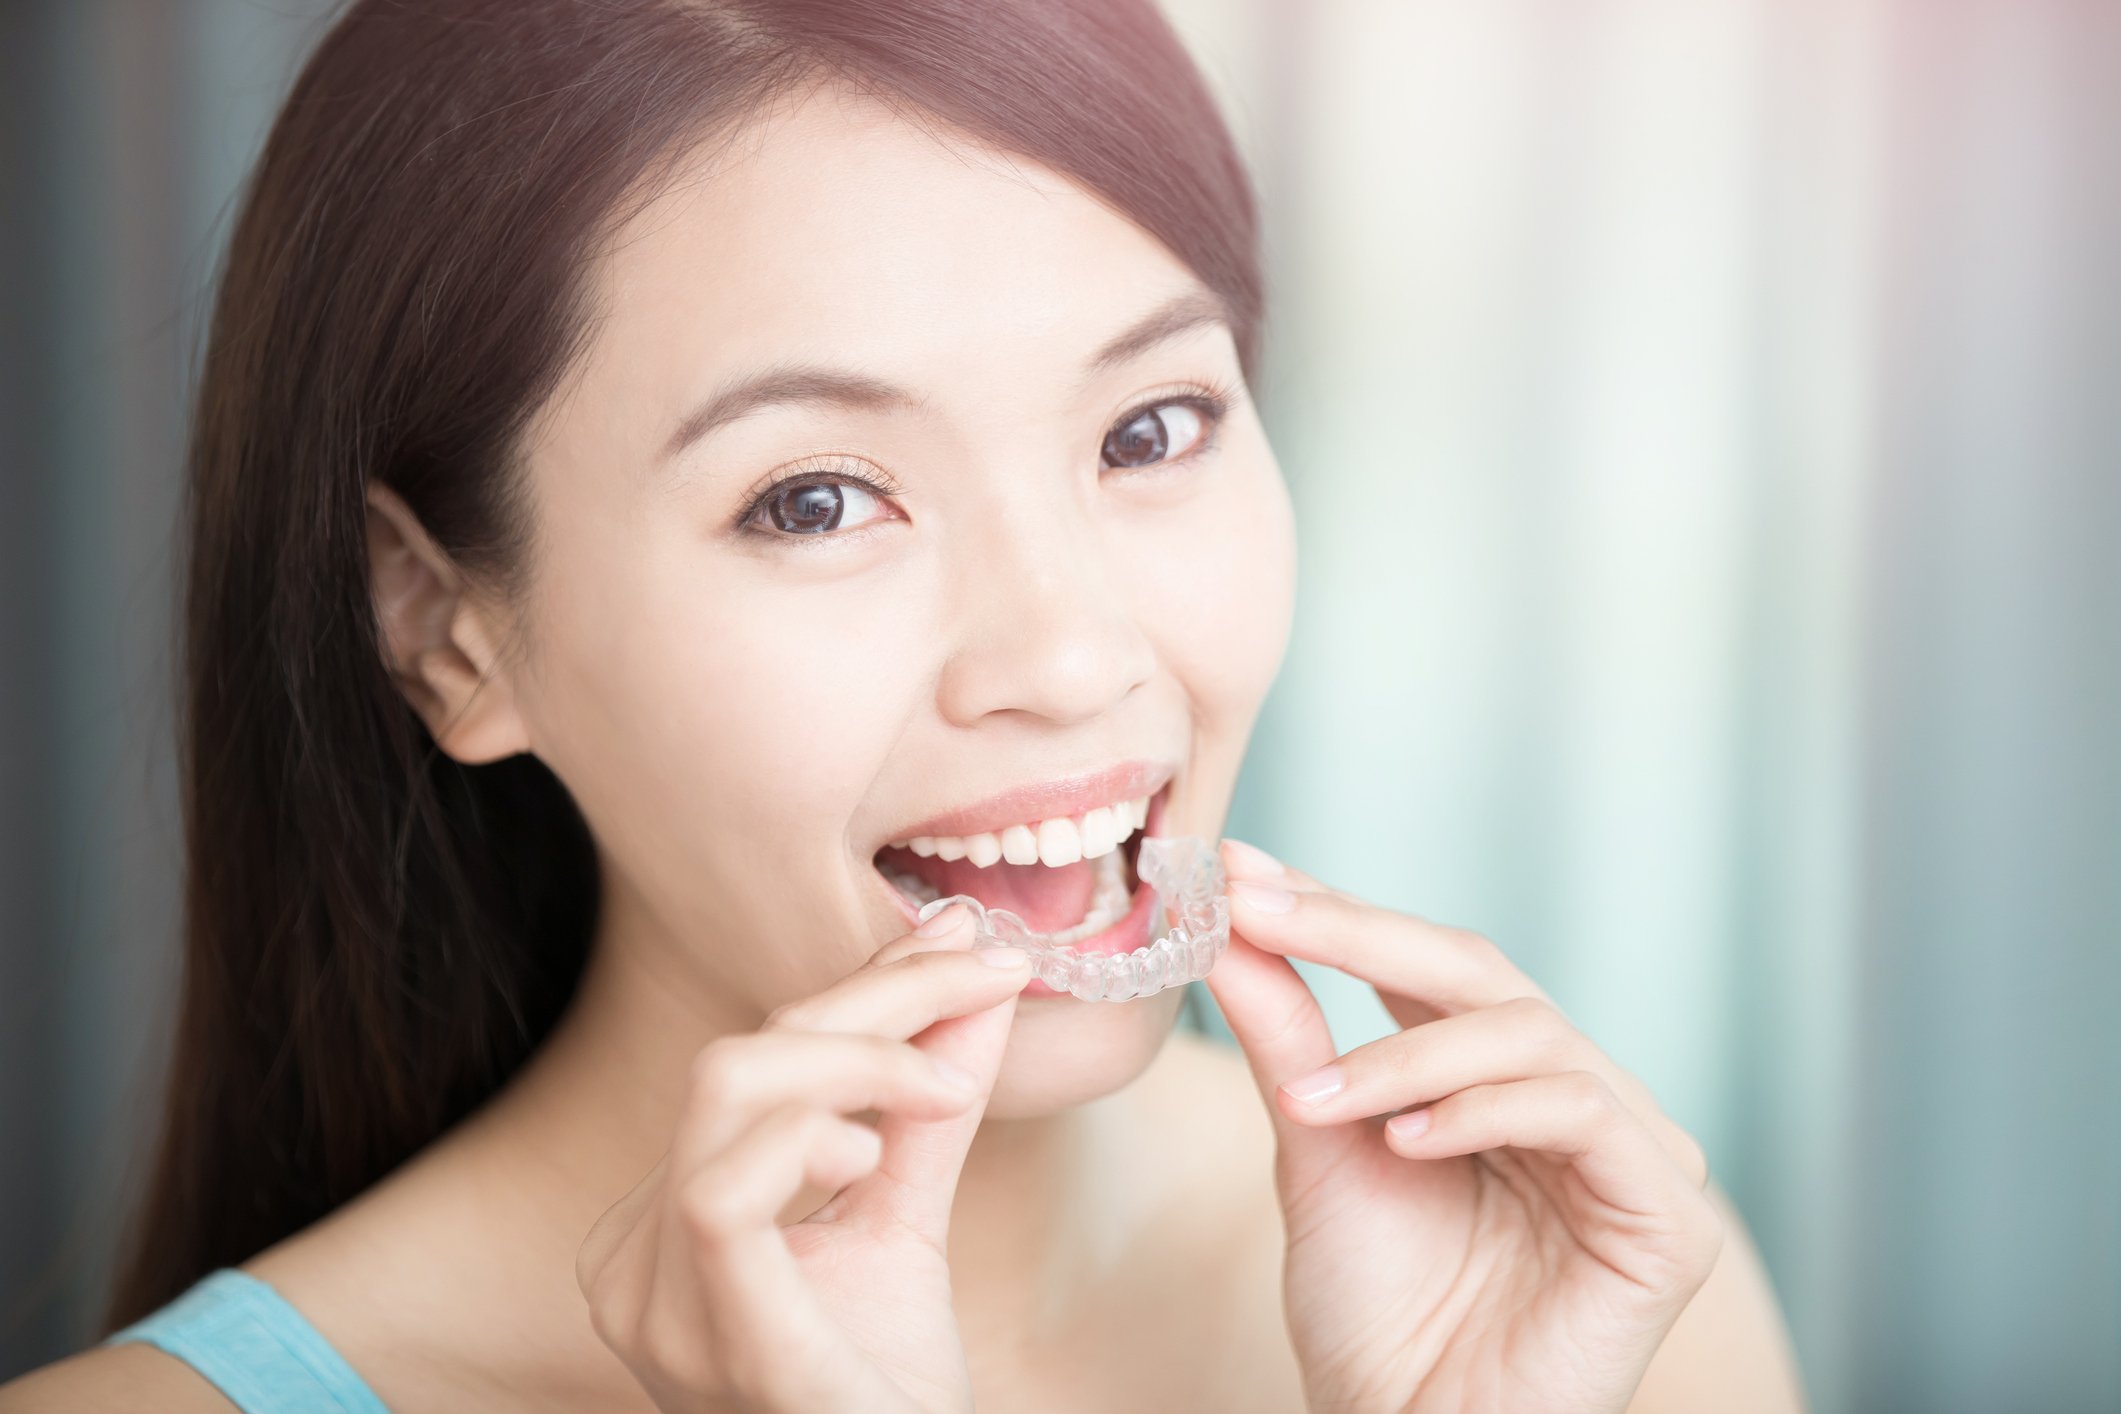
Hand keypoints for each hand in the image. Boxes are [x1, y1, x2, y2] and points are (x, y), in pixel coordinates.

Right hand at [575, 903, 1031, 1412]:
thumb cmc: (884, 1391)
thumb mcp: (906, 1220)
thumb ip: (928, 1107)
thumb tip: (977, 977)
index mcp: (667, 1222)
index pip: (753, 1061)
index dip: (863, 987)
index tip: (967, 943)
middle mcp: (637, 1257)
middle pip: (737, 1058)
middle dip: (868, 998)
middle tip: (983, 976)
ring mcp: (655, 1303)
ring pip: (725, 1094)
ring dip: (854, 1057)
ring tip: (942, 1088)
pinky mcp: (709, 1335)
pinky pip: (723, 1193)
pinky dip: (808, 1137)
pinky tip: (870, 1154)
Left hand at [1204, 840, 1722, 1413]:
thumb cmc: (1373, 1312)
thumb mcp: (1316, 1148)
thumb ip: (1290, 1037)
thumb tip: (1232, 923)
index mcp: (1499, 1081)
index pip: (1427, 966)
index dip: (1339, 911)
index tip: (1243, 874)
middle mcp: (1575, 1101)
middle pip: (1482, 973)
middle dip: (1361, 933)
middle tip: (1265, 915)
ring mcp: (1634, 1154)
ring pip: (1531, 1032)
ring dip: (1409, 1054)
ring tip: (1321, 1101)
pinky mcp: (1669, 1218)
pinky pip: (1583, 1110)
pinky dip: (1484, 1109)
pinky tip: (1406, 1141)